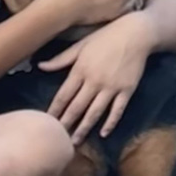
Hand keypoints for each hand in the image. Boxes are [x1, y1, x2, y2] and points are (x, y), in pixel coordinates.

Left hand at [38, 12, 155, 143]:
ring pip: (94, 112)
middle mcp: (94, 81)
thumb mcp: (80, 45)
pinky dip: (110, 123)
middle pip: (77, 107)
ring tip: (75, 142)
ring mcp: (111, 87)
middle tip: (58, 139)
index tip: (47, 123)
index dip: (55, 110)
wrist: (136, 34)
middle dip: (66, 124)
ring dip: (84, 128)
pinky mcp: (127, 90)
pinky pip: (117, 110)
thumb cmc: (105, 37)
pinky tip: (103, 134)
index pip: (64, 95)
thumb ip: (61, 59)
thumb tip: (40, 66)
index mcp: (80, 70)